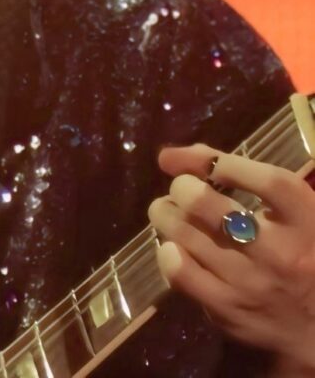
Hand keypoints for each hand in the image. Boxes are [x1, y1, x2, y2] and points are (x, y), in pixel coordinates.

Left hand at [147, 142, 314, 371]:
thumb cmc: (301, 255)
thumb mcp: (293, 213)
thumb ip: (246, 175)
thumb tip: (174, 156)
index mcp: (306, 222)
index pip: (267, 181)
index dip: (222, 162)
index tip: (205, 162)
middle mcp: (279, 253)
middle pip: (204, 203)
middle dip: (182, 187)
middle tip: (182, 189)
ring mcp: (250, 283)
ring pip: (183, 233)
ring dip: (165, 214)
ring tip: (169, 212)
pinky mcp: (228, 310)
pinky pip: (179, 272)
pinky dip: (167, 252)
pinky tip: (174, 246)